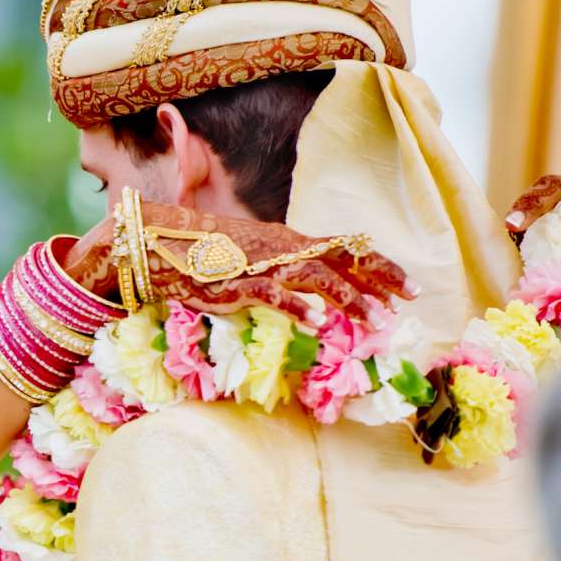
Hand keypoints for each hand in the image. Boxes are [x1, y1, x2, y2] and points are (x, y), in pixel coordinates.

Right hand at [65, 200, 411, 321]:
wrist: (149, 243)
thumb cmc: (198, 251)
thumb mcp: (247, 255)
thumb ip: (278, 266)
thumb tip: (309, 291)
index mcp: (284, 239)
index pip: (342, 248)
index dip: (378, 266)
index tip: (408, 285)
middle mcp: (278, 247)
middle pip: (340, 259)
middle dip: (378, 278)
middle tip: (411, 298)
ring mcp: (257, 265)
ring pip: (314, 278)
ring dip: (348, 298)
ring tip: (376, 318)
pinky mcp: (233, 284)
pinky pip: (270, 295)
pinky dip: (296, 307)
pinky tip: (319, 321)